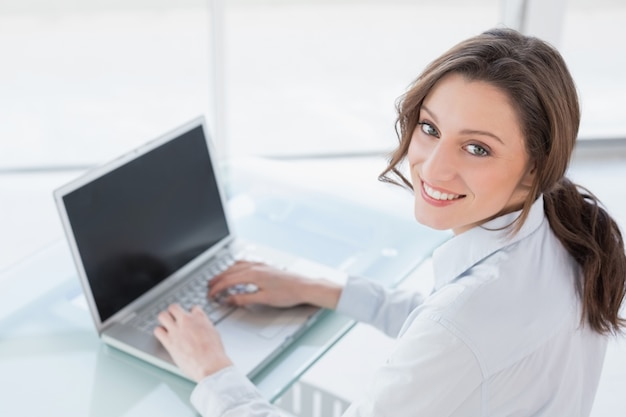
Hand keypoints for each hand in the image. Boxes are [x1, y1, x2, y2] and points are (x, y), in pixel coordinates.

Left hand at [154, 304, 232, 381]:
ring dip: (164, 320)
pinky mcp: (169, 341)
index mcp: (200, 317)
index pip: (193, 308)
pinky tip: (163, 336)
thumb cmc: (214, 353)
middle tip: (175, 319)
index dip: (191, 313)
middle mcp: (187, 320)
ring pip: (162, 316)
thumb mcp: (214, 334)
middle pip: (174, 307)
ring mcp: (176, 330)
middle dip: (174, 313)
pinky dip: (159, 332)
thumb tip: (202, 328)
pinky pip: (158, 331)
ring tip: (166, 326)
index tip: (190, 319)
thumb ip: (205, 327)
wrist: (209, 364)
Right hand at [209, 261, 341, 309]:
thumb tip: (229, 300)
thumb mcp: (263, 299)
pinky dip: (236, 268)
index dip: (217, 288)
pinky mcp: (266, 267)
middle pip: (230, 272)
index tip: (210, 295)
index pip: (228, 281)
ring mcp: (261, 265)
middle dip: (218, 279)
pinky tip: (237, 272)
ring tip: (219, 279)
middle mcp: (256, 267)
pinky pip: (246, 265)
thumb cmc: (288, 293)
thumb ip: (244, 299)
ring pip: (237, 266)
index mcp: (253, 274)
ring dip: (226, 273)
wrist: (304, 287)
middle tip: (209, 287)